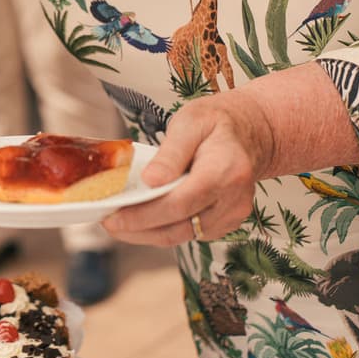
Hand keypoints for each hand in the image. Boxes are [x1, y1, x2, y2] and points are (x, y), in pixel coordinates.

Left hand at [102, 88, 274, 245]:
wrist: (250, 132)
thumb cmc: (216, 122)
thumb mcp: (190, 121)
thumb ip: (170, 152)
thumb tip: (149, 181)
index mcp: (226, 171)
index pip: (180, 203)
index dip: (143, 215)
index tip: (113, 216)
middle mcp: (234, 200)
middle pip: (180, 227)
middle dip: (138, 229)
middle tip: (107, 222)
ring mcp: (233, 215)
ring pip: (183, 236)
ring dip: (148, 234)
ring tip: (118, 223)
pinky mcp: (227, 222)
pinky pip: (191, 233)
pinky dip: (164, 229)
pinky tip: (143, 219)